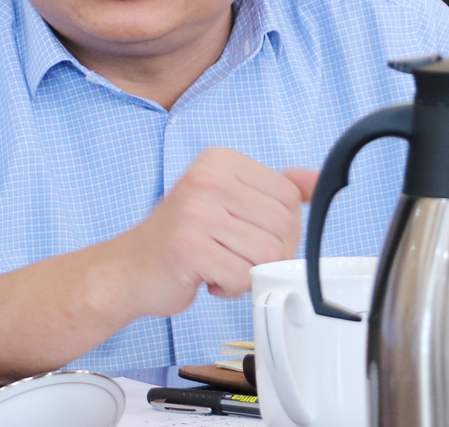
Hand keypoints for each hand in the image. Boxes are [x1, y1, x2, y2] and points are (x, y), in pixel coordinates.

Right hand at [112, 146, 317, 316]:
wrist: (129, 268)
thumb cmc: (183, 236)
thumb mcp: (228, 200)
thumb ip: (273, 189)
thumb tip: (318, 180)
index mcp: (220, 160)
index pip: (288, 195)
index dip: (281, 228)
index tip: (249, 234)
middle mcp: (207, 178)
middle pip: (283, 225)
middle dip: (267, 254)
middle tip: (234, 255)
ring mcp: (196, 211)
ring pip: (267, 254)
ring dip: (248, 272)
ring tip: (218, 263)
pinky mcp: (189, 246)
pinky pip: (243, 277)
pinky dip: (231, 287)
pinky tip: (207, 277)